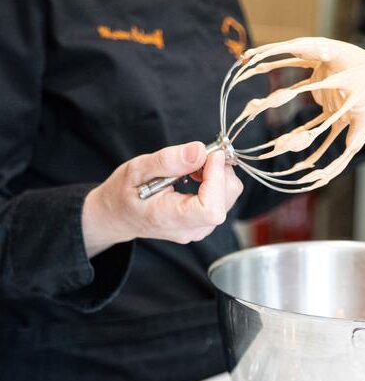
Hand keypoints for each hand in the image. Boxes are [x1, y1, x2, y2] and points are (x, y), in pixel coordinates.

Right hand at [82, 142, 242, 257]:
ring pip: (229, 196)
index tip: (210, 155)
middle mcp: (191, 229)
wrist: (120, 215)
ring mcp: (201, 228)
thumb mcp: (137, 170)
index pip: (211, 209)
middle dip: (219, 170)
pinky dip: (216, 180)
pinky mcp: (206, 221)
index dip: (216, 178)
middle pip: (225, 199)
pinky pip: (224, 197)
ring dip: (218, 173)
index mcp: (171, 219)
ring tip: (191, 166)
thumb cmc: (125, 193)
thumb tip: (200, 151)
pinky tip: (196, 175)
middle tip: (197, 155)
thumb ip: (168, 161)